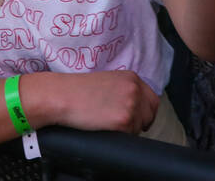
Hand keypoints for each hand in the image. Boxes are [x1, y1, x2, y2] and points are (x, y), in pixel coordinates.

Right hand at [28, 70, 158, 133]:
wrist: (62, 96)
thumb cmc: (78, 90)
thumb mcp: (108, 81)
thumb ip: (124, 89)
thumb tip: (136, 106)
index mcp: (132, 78)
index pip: (152, 99)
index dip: (145, 111)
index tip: (139, 119)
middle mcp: (135, 90)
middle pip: (150, 113)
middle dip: (140, 121)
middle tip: (124, 125)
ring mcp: (131, 105)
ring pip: (139, 126)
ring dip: (128, 129)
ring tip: (107, 123)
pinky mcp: (124, 121)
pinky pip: (130, 135)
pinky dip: (119, 136)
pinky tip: (105, 128)